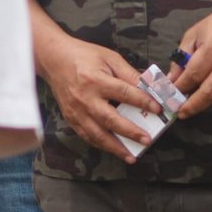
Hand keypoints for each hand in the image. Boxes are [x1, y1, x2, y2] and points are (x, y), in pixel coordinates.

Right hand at [38, 34, 161, 162]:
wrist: (54, 60)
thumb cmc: (84, 56)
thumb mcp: (109, 58)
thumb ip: (128, 73)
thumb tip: (148, 87)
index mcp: (96, 80)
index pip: (123, 93)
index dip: (142, 101)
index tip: (158, 109)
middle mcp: (85, 98)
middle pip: (110, 119)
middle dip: (130, 131)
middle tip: (147, 140)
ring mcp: (76, 111)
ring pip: (97, 134)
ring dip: (116, 147)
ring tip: (132, 156)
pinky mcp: (71, 119)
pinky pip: (87, 136)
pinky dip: (101, 145)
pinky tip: (113, 150)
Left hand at [169, 2, 211, 117]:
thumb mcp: (196, 33)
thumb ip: (181, 56)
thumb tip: (172, 80)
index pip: (192, 76)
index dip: (180, 88)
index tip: (171, 95)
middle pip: (207, 93)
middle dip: (192, 106)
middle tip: (181, 112)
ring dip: (207, 101)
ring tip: (199, 97)